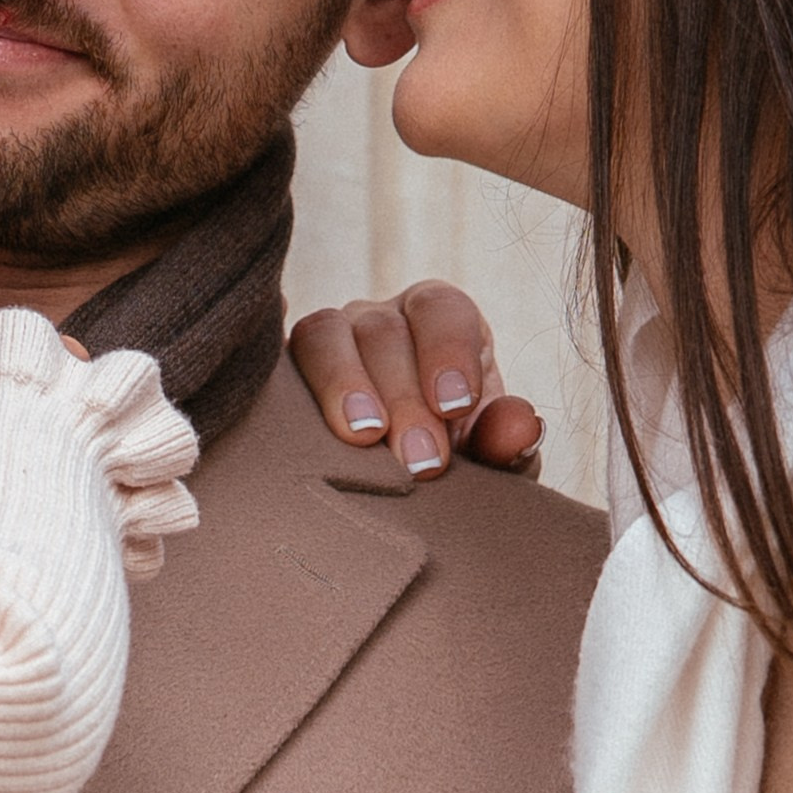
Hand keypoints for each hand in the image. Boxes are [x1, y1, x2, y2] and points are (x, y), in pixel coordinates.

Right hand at [288, 282, 540, 477]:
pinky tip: (290, 421)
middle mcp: (378, 319)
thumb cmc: (448, 458)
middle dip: (403, 397)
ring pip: (322, 336)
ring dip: (343, 386)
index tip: (456, 406)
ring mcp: (324, 342)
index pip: (442, 310)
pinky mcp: (281, 376)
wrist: (395, 483)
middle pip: (382, 332)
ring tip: (361, 438)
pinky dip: (280, 384)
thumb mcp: (486, 454)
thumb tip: (522, 428)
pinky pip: (270, 365)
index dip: (447, 351)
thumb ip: (505, 440)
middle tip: (422, 463)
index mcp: (438, 320)